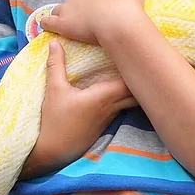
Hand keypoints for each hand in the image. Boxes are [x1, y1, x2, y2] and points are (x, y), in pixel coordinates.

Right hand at [20, 40, 137, 177]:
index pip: (130, 82)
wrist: (53, 152)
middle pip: (136, 92)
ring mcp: (110, 117)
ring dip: (134, 88)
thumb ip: (56, 65)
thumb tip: (54, 42)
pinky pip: (122, 108)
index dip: (136, 68)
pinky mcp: (105, 125)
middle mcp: (112, 107)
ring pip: (131, 101)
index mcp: (103, 97)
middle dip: (140, 77)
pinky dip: (125, 98)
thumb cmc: (55, 121)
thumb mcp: (54, 90)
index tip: (135, 54)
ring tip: (134, 72)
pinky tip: (119, 90)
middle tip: (140, 60)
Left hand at [40, 0, 147, 43]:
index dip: (94, 1)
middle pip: (74, 1)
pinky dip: (46, 24)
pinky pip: (48, 23)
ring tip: (68, 24)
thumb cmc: (129, 2)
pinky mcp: (63, 25)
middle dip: (79, 8)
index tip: (102, 11)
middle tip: (91, 20)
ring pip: (59, 10)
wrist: (120, 20)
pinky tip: (45, 27)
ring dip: (62, 15)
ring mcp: (68, 9)